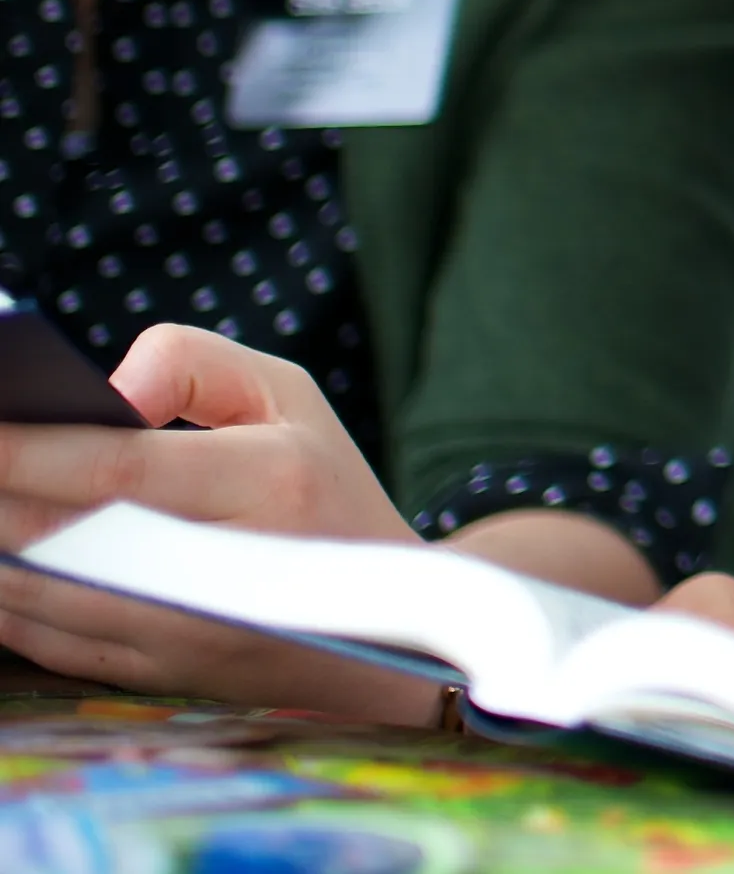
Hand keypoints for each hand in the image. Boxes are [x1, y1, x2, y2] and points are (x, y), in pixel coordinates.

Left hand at [0, 325, 433, 710]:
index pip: (116, 467)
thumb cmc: (323, 488)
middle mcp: (230, 568)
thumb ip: (192, 364)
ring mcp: (189, 635)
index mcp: (270, 482)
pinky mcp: (159, 676)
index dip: (23, 449)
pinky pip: (43, 642)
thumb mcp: (288, 396)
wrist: (391, 622)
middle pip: (61, 535)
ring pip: (38, 595)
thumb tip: (102, 392)